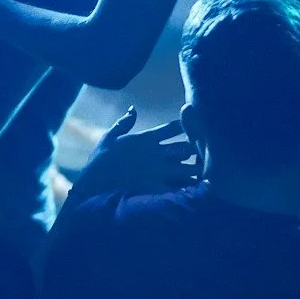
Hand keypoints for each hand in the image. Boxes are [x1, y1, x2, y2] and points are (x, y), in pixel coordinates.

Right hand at [68, 110, 197, 201]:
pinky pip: (179, 188)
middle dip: (197, 148)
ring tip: (204, 170)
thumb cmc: (100, 160)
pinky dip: (189, 188)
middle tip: (205, 150)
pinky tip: (197, 189)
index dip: (187, 125)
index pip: (173, 128)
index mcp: (146, 139)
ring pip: (187, 168)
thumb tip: (133, 109)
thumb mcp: (109, 137)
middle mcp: (155, 154)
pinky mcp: (157, 188)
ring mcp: (158, 171)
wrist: (95, 185)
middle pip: (186, 147)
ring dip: (196, 168)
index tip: (195, 126)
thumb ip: (124, 123)